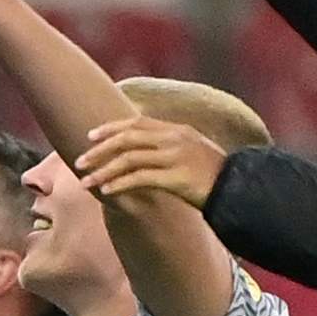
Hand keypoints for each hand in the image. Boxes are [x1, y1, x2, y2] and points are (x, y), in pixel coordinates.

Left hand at [81, 113, 229, 211]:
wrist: (238, 189)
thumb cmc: (211, 175)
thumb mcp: (190, 151)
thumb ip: (166, 146)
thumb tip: (138, 151)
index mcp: (176, 130)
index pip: (136, 122)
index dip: (110, 128)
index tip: (90, 136)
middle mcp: (175, 138)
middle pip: (128, 138)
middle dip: (99, 150)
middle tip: (79, 163)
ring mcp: (176, 157)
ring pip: (129, 159)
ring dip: (103, 171)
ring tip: (84, 183)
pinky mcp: (177, 177)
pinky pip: (140, 178)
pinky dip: (120, 184)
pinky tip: (106, 192)